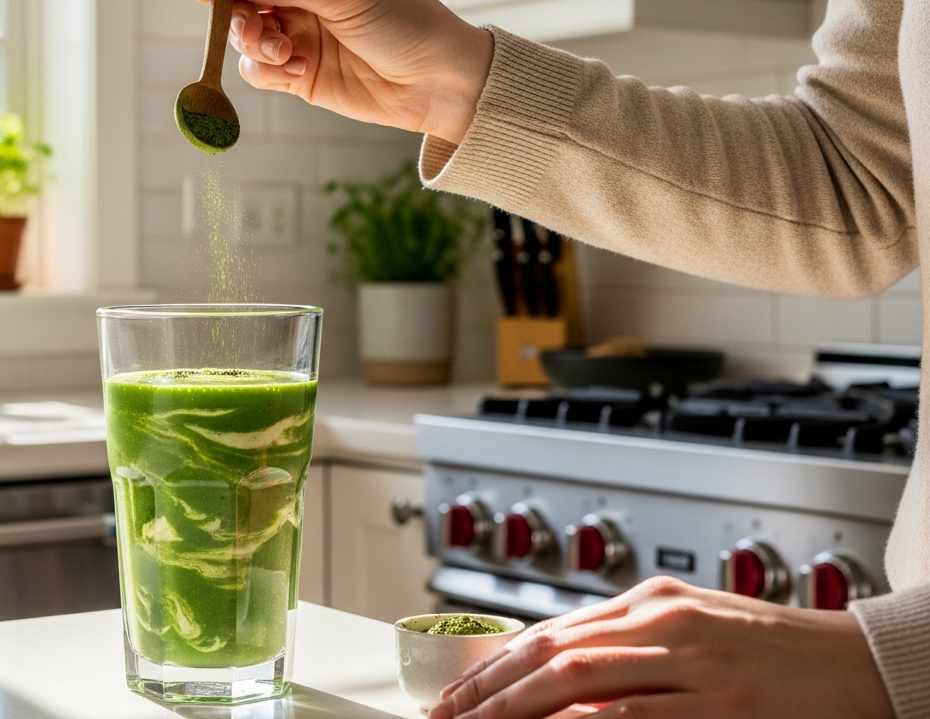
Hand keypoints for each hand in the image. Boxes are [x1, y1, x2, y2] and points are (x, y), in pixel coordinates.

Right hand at [191, 0, 493, 143]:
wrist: (436, 81)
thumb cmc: (405, 23)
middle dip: (234, 12)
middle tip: (252, 27)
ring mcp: (295, 34)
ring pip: (243, 35)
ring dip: (253, 44)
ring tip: (285, 52)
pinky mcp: (297, 73)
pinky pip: (257, 71)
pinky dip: (267, 71)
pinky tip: (297, 69)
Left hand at [431, 577, 893, 718]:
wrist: (859, 662)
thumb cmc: (776, 649)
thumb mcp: (692, 626)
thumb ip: (628, 640)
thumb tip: (559, 661)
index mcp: (652, 601)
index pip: (552, 629)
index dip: (495, 662)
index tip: (458, 691)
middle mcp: (664, 622)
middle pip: (553, 651)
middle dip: (491, 687)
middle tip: (449, 715)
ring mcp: (694, 662)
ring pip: (582, 678)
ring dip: (518, 707)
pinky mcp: (724, 704)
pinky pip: (640, 713)